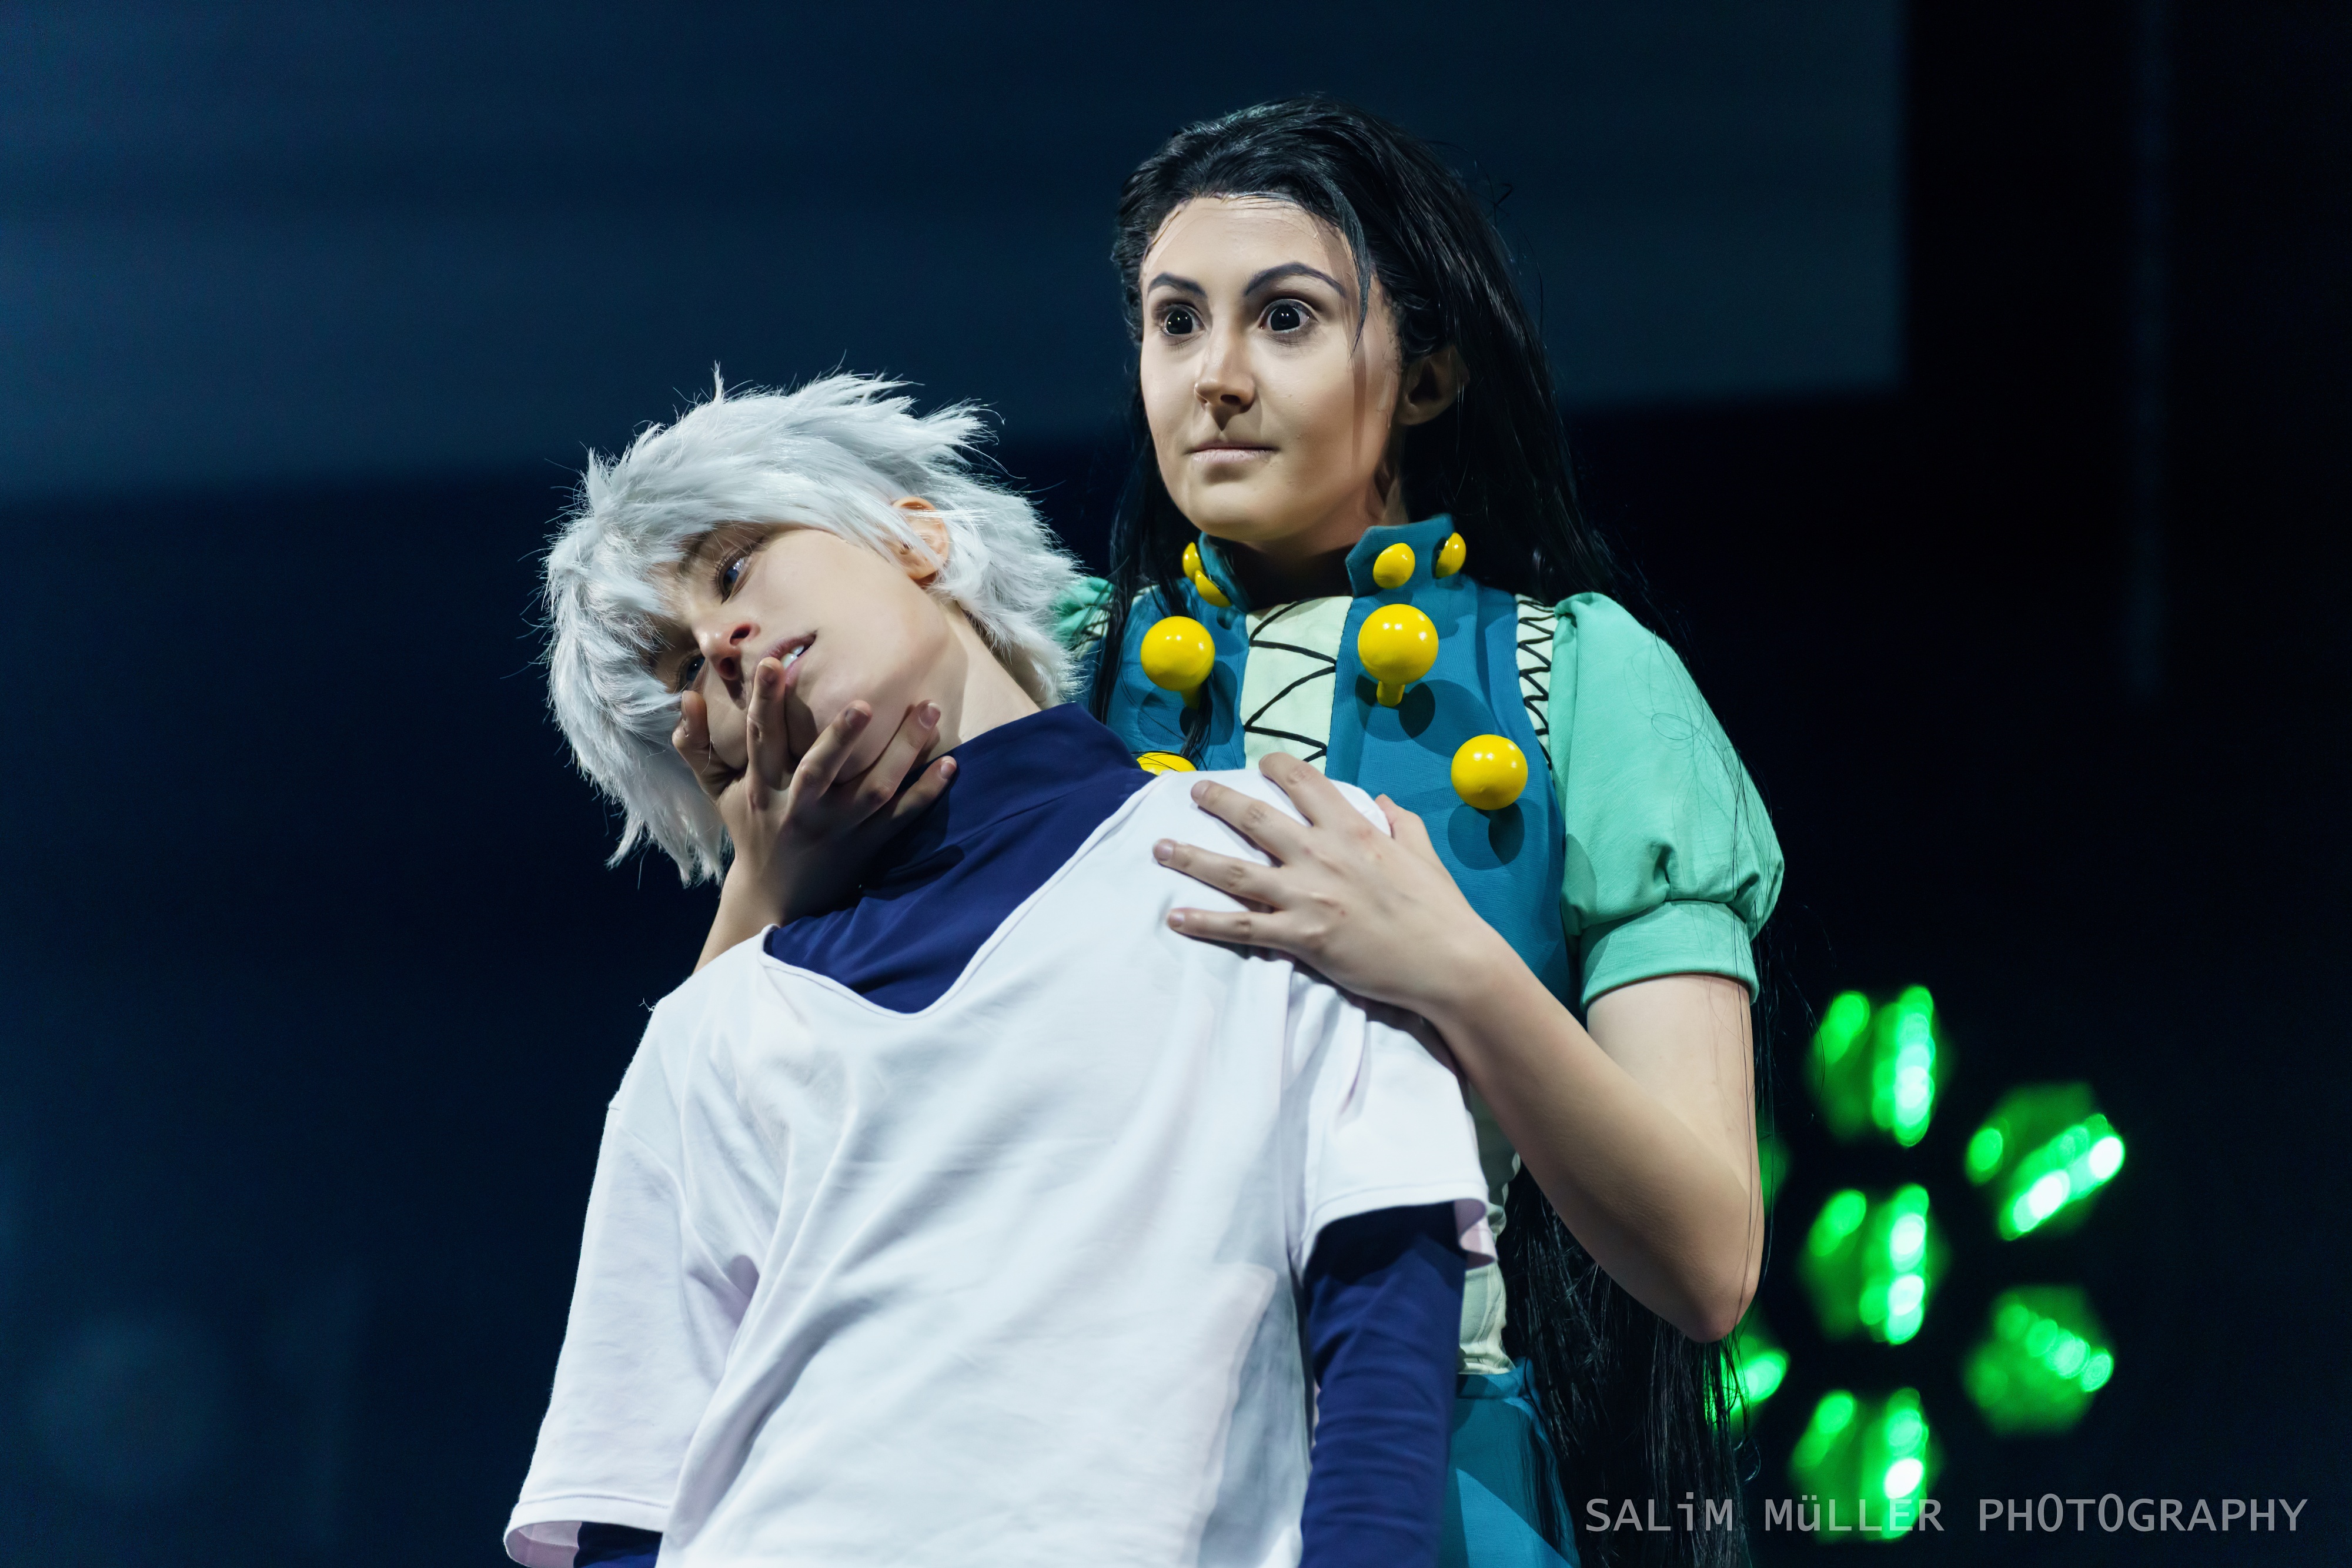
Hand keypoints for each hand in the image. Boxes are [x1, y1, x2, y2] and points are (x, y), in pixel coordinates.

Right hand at [676, 656, 952, 953]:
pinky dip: (928, 793)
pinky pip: (902, 818)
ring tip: (928, 710)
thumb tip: (684, 696)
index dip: (765, 701)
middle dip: (839, 735)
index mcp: (763, 787)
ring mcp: (838, 828)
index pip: (762, 738)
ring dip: (902, 751)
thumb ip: (697, 746)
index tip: (775, 662)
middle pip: (820, 769)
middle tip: (865, 701)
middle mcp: (800, 807)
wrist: (776, 900)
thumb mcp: (718, 792)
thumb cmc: (750, 831)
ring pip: (873, 789)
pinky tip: (951, 763)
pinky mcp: (868, 844)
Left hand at [1151, 752, 1510, 1015]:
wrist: (1449, 962)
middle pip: (1256, 818)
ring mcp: (1308, 896)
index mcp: (1353, 829)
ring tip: (1159, 847)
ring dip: (1192, 857)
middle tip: (1192, 791)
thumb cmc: (1440, 909)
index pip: (1305, 784)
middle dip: (1218, 800)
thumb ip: (1401, 821)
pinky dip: (1205, 922)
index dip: (1276, 767)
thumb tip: (1382, 800)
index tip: (1259, 762)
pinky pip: (1242, 927)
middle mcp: (1323, 855)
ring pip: (1235, 870)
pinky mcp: (1302, 937)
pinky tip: (1176, 917)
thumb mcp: (1422, 852)